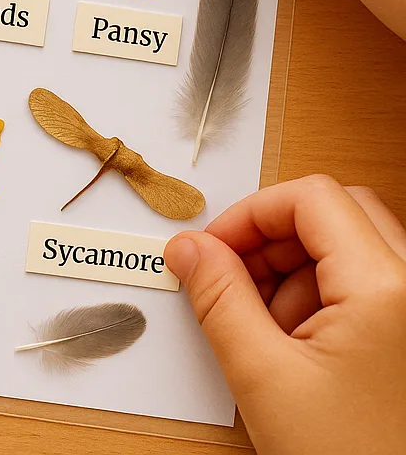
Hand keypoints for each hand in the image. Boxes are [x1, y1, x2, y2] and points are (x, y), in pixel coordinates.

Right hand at [165, 175, 405, 454]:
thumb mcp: (264, 378)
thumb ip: (218, 298)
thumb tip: (188, 248)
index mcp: (386, 288)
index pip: (311, 198)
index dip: (250, 214)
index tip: (213, 248)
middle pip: (333, 213)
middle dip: (272, 238)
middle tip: (230, 276)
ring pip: (350, 245)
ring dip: (295, 269)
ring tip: (265, 328)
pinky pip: (367, 282)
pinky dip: (323, 295)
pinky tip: (298, 346)